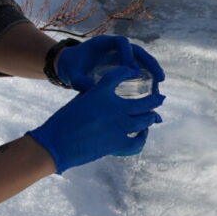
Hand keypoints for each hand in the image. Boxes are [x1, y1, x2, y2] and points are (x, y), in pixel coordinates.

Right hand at [26, 70, 165, 173]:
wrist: (56, 143)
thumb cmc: (63, 122)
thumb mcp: (79, 101)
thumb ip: (94, 96)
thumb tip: (104, 95)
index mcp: (100, 92)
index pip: (119, 75)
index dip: (127, 72)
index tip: (134, 72)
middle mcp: (113, 106)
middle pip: (144, 102)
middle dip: (155, 100)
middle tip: (160, 98)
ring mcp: (118, 125)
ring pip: (145, 120)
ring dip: (151, 118)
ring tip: (154, 116)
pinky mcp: (117, 143)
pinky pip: (137, 141)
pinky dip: (142, 138)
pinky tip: (142, 134)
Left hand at [52, 35, 165, 93]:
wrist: (71, 67)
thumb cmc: (72, 68)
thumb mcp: (73, 75)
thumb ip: (79, 81)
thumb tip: (90, 88)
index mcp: (103, 43)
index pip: (121, 42)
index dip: (128, 54)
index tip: (132, 71)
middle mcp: (115, 47)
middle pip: (137, 50)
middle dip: (149, 62)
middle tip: (158, 77)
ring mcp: (121, 54)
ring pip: (141, 58)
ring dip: (152, 68)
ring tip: (160, 82)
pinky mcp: (124, 64)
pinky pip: (138, 66)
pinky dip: (147, 74)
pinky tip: (153, 88)